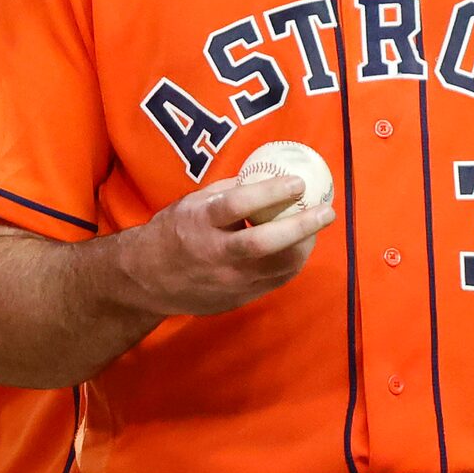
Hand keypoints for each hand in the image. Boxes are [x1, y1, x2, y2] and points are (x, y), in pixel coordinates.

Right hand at [122, 173, 333, 316]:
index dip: (270, 192)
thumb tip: (266, 174)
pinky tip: (302, 246)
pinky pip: (274, 280)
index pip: (237, 205)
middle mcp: (214, 254)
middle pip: (264, 243)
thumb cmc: (173, 232)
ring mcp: (228, 280)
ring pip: (277, 267)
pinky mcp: (237, 298)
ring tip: (318, 225)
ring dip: (305, 245)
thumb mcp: (192, 203)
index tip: (298, 182)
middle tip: (326, 211)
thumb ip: (228, 191)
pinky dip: (292, 262)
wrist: (147, 280)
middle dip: (300, 226)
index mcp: (200, 223)